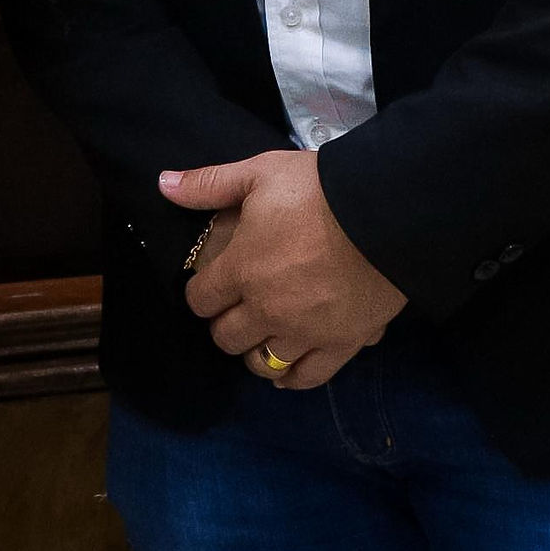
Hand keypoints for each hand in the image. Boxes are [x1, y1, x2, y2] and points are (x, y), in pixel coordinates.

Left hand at [169, 149, 405, 390]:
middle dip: (225, 323)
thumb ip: (209, 184)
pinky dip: (292, 377)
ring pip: (261, 363)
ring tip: (262, 337)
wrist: (386, 211)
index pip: (199, 300)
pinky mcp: (341, 345)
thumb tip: (163, 185)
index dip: (202, 292)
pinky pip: (307, 377)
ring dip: (255, 352)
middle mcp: (265, 310)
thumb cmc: (318, 189)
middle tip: (238, 308)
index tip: (213, 283)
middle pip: (226, 337)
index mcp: (240, 270)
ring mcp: (303, 333)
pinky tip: (288, 370)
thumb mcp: (260, 173)